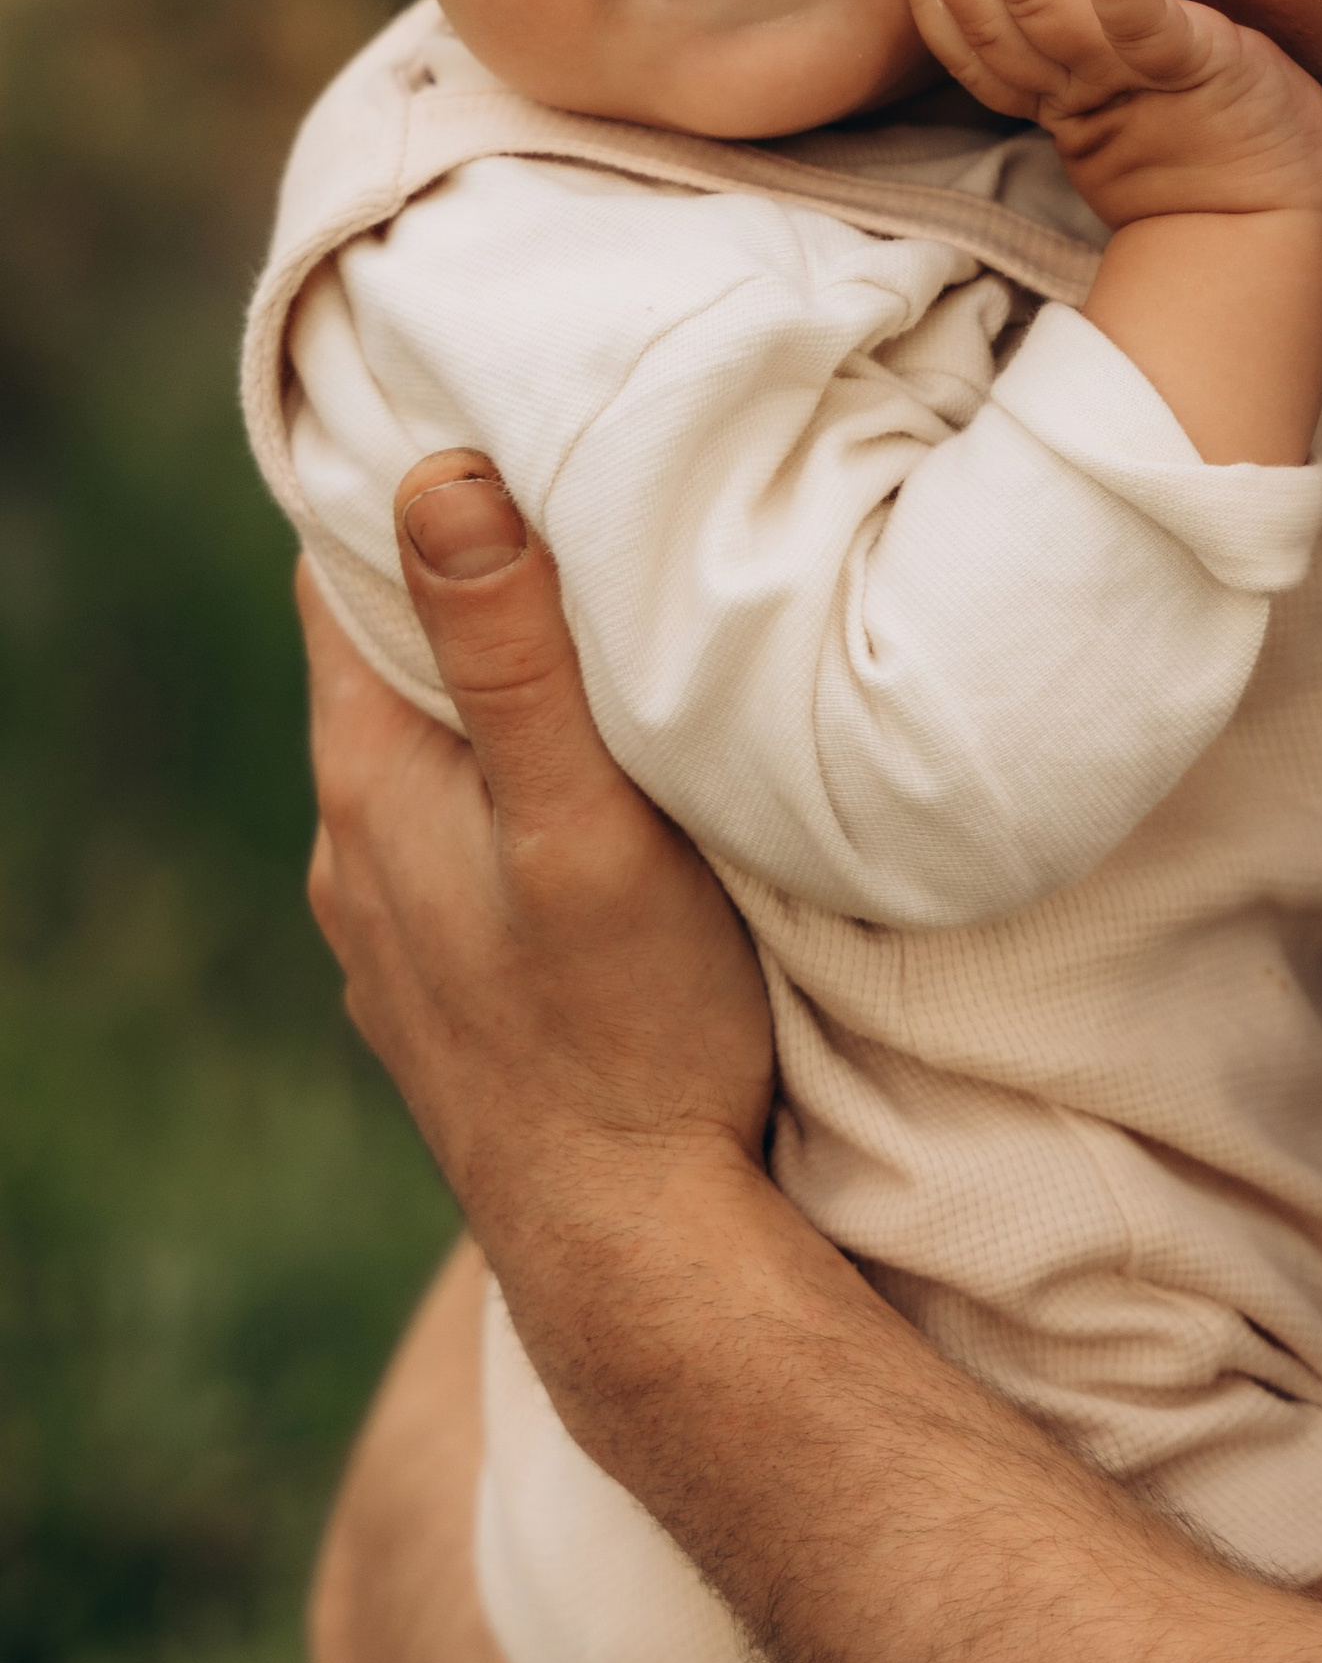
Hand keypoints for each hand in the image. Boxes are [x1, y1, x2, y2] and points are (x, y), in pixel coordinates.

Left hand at [297, 451, 776, 1255]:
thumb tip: (437, 474)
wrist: (638, 1251)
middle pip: (389, 657)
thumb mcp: (586, 822)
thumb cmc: (631, 1030)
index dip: (409, 480)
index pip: (342, 569)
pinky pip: (460, 841)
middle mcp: (350, 849)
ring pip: (429, 756)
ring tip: (606, 645)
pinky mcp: (444, 989)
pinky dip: (510, 792)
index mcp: (369, 779)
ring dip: (495, 696)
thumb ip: (513, 657)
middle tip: (587, 504)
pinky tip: (592, 805)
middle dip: (470, 578)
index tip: (504, 412)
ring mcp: (390, 929)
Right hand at [898, 0, 1321, 230]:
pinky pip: (1146, 25)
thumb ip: (1123, 9)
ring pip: (1044, 6)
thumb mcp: (1153, 74)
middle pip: (995, 13)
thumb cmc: (1224, 142)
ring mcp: (1134, 79)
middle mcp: (1081, 89)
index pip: (979, 42)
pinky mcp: (1197, 67)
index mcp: (1063, 95)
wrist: (1273, 224)